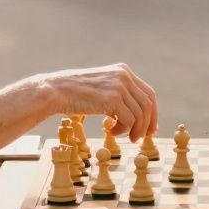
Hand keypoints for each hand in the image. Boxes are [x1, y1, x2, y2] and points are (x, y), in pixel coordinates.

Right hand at [39, 63, 157, 141]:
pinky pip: (129, 120)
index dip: (152, 113)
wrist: (56, 91)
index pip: (148, 93)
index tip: (150, 128)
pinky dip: (123, 130)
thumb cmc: (75, 93)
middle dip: (148, 123)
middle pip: (148, 104)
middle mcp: (124, 76)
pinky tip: (111, 131)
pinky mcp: (113, 99)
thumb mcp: (102, 88)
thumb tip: (136, 115)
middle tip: (141, 137)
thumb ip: (119, 95)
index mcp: (123, 71)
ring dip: (135, 130)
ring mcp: (119, 86)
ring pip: (140, 114)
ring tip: (124, 137)